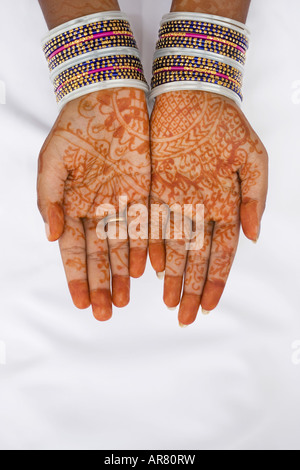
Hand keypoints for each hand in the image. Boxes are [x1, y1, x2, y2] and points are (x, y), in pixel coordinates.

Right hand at [38, 88, 149, 320]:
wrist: (106, 98)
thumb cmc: (73, 127)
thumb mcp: (51, 162)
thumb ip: (49, 199)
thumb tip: (51, 235)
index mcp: (69, 206)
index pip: (72, 251)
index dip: (76, 278)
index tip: (82, 303)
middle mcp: (94, 211)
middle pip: (97, 256)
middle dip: (101, 285)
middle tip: (106, 313)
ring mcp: (118, 204)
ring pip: (119, 248)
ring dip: (120, 274)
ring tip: (124, 300)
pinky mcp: (141, 193)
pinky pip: (142, 226)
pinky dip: (141, 249)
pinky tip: (141, 270)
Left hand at [149, 91, 267, 325]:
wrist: (194, 95)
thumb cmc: (228, 125)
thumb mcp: (253, 158)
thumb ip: (254, 197)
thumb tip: (253, 235)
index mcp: (226, 206)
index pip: (222, 253)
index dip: (215, 280)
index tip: (208, 306)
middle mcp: (200, 209)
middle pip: (195, 257)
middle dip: (190, 288)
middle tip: (183, 316)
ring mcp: (176, 201)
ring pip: (173, 246)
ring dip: (170, 274)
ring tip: (167, 300)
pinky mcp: (154, 189)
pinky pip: (152, 222)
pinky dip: (150, 245)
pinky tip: (149, 267)